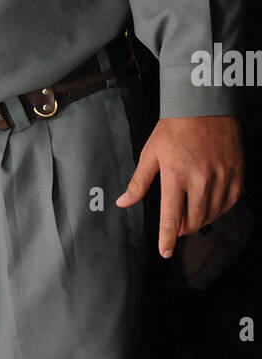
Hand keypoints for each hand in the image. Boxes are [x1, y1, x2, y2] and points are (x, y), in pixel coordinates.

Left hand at [116, 115, 242, 256]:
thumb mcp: (151, 153)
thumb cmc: (174, 129)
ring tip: (192, 214)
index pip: (171, 217)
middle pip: (193, 220)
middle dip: (183, 228)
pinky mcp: (236, 172)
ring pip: (212, 213)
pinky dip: (219, 208)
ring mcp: (221, 176)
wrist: (204, 106)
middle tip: (176, 225)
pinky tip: (210, 205)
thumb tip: (123, 203)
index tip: (165, 252)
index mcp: (175, 175)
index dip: (167, 239)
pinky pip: (230, 202)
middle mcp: (200, 179)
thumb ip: (138, 182)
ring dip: (200, 219)